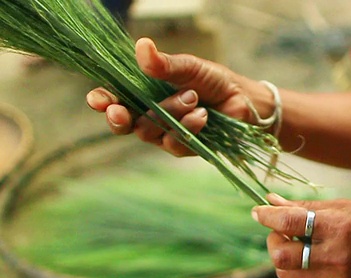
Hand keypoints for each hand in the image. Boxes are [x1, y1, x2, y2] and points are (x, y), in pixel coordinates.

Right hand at [86, 38, 254, 156]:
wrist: (243, 99)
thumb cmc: (213, 80)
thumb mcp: (189, 67)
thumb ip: (165, 64)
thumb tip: (142, 46)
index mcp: (144, 93)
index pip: (114, 100)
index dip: (102, 101)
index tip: (97, 99)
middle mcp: (150, 116)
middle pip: (123, 123)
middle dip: (118, 117)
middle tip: (118, 112)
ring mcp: (165, 134)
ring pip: (149, 131)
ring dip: (169, 112)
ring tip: (193, 96)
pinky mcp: (184, 147)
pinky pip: (173, 143)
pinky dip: (187, 127)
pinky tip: (202, 115)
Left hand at [251, 194, 350, 277]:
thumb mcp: (342, 206)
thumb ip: (304, 207)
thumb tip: (271, 201)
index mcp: (338, 227)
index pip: (288, 223)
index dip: (267, 216)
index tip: (258, 212)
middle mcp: (336, 256)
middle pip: (280, 256)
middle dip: (273, 242)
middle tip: (281, 233)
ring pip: (288, 274)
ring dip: (287, 258)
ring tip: (303, 247)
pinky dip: (305, 272)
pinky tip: (320, 262)